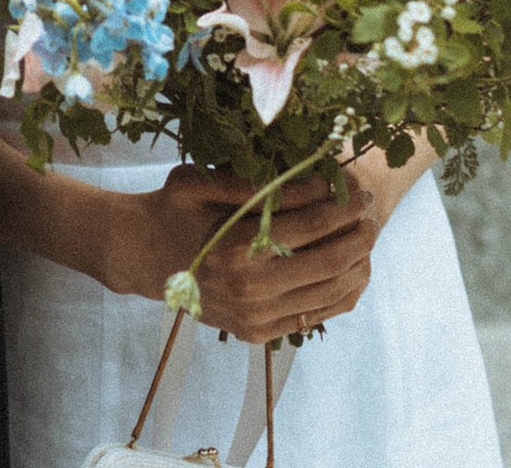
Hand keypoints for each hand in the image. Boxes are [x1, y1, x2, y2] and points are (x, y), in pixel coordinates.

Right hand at [107, 167, 379, 342]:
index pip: (311, 223)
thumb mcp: (200, 182)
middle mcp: (250, 288)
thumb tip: (311, 178)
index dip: (343, 204)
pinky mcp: (256, 332)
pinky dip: (340, 294)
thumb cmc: (171, 210)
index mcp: (236, 247)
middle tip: (370, 213)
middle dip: (359, 234)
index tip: (360, 188)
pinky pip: (314, 317)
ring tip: (365, 240)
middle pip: (331, 260)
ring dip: (358, 264)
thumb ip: (252, 181)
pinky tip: (349, 272)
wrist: (141, 257)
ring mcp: (255, 316)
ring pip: (329, 292)